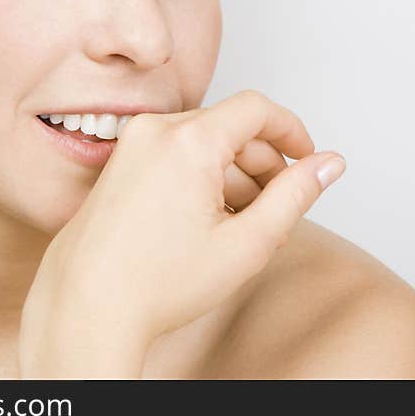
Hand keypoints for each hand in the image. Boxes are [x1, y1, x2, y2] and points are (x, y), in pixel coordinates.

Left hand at [18, 89, 345, 374]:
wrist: (85, 306)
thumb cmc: (155, 283)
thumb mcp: (247, 243)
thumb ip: (296, 195)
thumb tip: (329, 165)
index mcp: (188, 141)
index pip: (257, 109)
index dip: (291, 131)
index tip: (307, 160)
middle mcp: (155, 131)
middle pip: (230, 127)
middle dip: (263, 164)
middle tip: (277, 210)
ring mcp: (133, 144)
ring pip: (203, 141)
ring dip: (233, 173)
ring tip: (241, 225)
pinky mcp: (121, 161)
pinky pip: (175, 152)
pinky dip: (202, 176)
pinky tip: (208, 220)